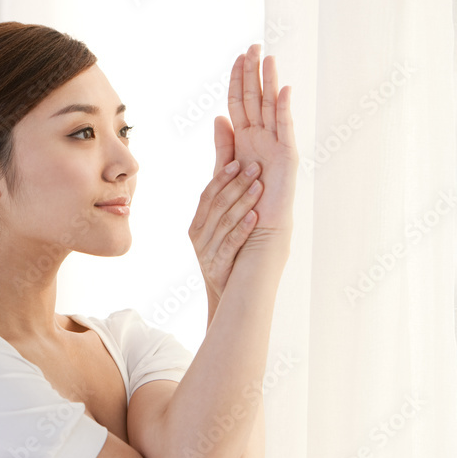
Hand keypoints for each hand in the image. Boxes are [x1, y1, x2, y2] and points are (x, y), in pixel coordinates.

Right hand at [188, 156, 264, 305]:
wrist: (228, 294)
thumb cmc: (230, 257)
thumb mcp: (221, 230)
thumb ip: (225, 205)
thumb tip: (232, 172)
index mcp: (197, 224)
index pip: (207, 195)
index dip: (221, 178)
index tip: (238, 162)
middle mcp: (198, 235)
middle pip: (217, 204)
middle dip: (237, 184)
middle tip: (256, 168)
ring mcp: (206, 251)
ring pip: (225, 220)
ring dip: (243, 201)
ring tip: (259, 186)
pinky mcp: (217, 265)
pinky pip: (230, 243)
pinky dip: (243, 228)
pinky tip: (255, 216)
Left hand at [216, 43, 298, 251]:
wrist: (256, 228)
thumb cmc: (240, 203)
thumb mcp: (224, 169)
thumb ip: (223, 143)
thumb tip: (218, 117)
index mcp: (244, 138)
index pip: (239, 101)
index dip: (238, 79)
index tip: (238, 56)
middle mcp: (260, 137)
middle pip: (255, 97)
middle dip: (253, 71)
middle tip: (254, 45)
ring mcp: (275, 144)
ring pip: (270, 106)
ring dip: (269, 82)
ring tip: (268, 57)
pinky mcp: (286, 156)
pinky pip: (284, 127)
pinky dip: (283, 109)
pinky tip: (282, 89)